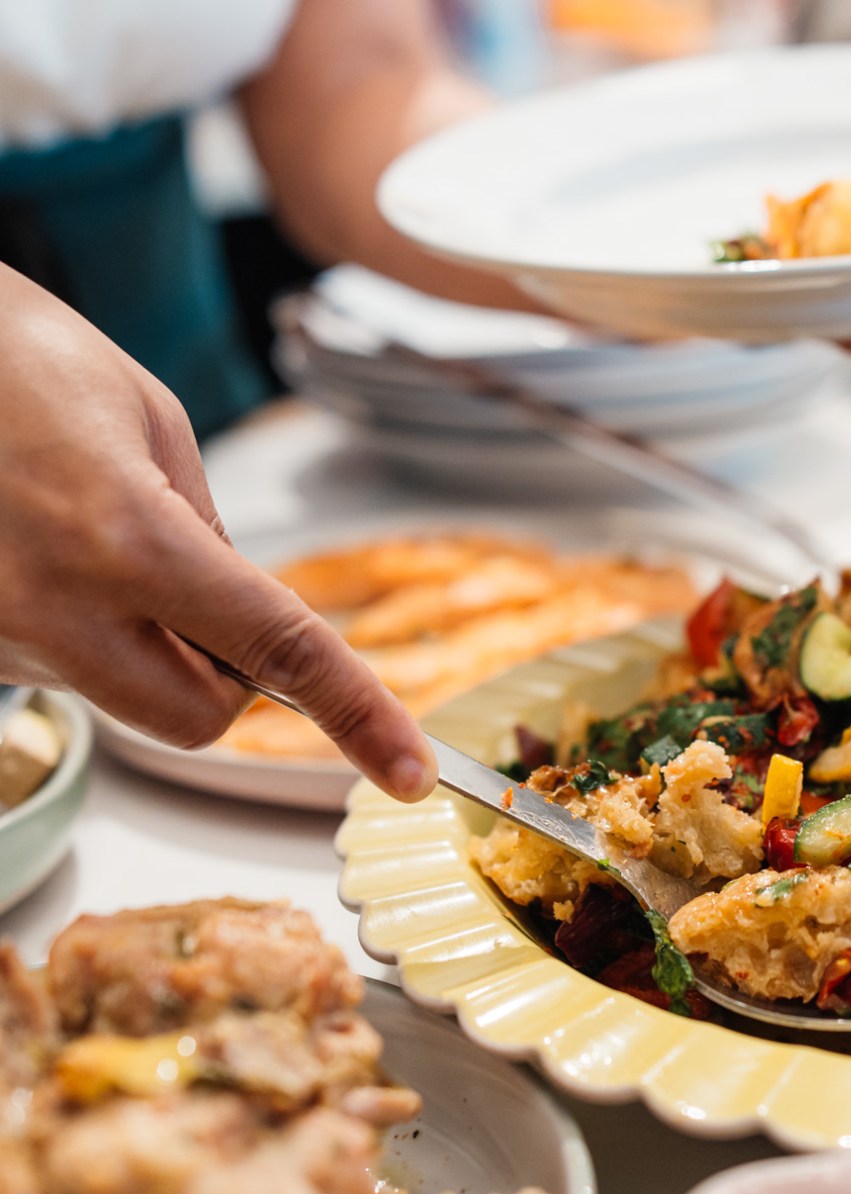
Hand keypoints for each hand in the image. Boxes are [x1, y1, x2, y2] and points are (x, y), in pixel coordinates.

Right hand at [0, 267, 436, 800]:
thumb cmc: (21, 361)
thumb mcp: (151, 421)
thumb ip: (210, 531)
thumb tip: (244, 619)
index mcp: (126, 537)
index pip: (277, 650)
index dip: (357, 715)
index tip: (408, 771)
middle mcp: (53, 605)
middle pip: (199, 719)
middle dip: (228, 677)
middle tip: (200, 591)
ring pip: (126, 697)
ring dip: (145, 645)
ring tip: (86, 538)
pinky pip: (62, 666)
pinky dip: (81, 628)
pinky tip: (40, 549)